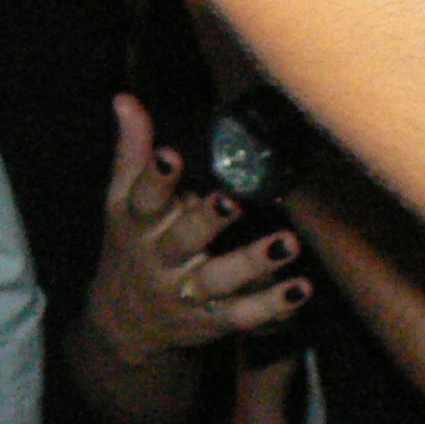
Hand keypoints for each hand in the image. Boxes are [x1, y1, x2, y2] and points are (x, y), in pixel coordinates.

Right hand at [81, 93, 308, 363]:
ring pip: (219, 280)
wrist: (123, 324)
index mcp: (138, 226)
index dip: (156, 178)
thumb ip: (133, 152)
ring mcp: (187, 293)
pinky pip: (244, 314)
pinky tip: (301, 288)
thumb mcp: (125, 201)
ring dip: (253, 262)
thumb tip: (124, 99)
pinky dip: (273, 305)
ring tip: (288, 243)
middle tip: (232, 201)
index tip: (172, 153)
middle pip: (182, 241)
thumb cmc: (135, 243)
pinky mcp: (213, 319)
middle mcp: (161, 261)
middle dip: (206, 222)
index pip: (143, 200)